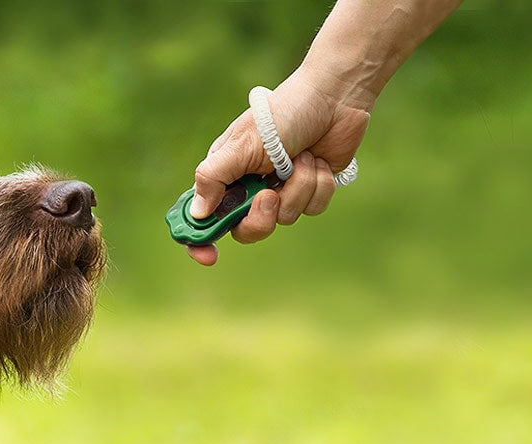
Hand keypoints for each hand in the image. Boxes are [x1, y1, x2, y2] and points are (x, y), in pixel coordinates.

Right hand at [186, 66, 371, 265]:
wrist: (333, 99)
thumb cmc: (282, 114)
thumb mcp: (241, 145)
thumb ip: (213, 178)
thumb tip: (197, 214)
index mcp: (225, 174)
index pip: (203, 216)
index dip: (201, 239)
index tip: (209, 256)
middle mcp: (250, 186)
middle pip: (245, 229)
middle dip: (262, 217)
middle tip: (270, 195)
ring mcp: (281, 189)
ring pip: (285, 218)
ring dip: (298, 188)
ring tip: (302, 158)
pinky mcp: (309, 189)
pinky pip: (312, 209)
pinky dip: (318, 186)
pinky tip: (318, 161)